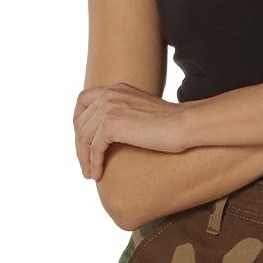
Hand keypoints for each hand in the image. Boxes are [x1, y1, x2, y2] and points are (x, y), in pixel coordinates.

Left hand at [72, 82, 190, 177]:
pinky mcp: (111, 124)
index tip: (82, 139)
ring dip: (84, 158)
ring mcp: (108, 108)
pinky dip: (93, 163)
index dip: (78, 120)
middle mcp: (109, 94)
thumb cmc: (173, 123)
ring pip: (84, 136)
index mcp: (116, 88)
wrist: (184, 124)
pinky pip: (93, 148)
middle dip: (79, 145)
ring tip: (89, 174)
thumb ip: (126, 114)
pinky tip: (97, 175)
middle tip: (85, 164)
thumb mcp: (143, 111)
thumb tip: (115, 133)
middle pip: (80, 121)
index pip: (83, 100)